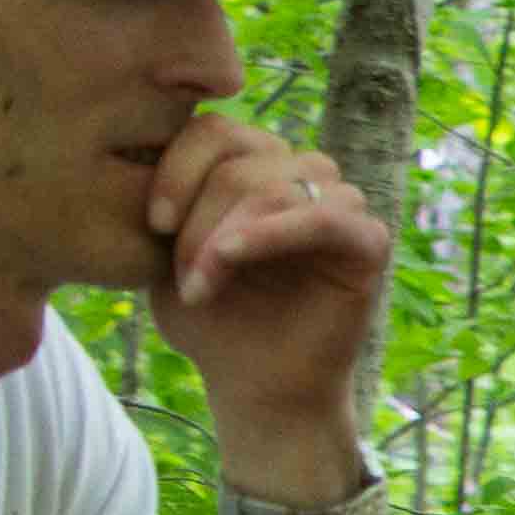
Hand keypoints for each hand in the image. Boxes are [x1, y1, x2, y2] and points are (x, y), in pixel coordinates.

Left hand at [139, 114, 391, 479]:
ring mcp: (340, 204)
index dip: (178, 168)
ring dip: (226, 234)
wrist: (253, 385)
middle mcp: (302, 176)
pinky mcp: (368, 242)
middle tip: (183, 277)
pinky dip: (270, 233)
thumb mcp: (170, 253)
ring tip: (202, 285)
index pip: (217, 129)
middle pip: (240, 157)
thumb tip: (146, 147)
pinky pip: (323, 216)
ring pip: (275, 184)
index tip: (152, 222)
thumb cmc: (211, 320)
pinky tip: (231, 259)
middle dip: (199, 218)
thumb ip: (171, 200)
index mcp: (256, 167)